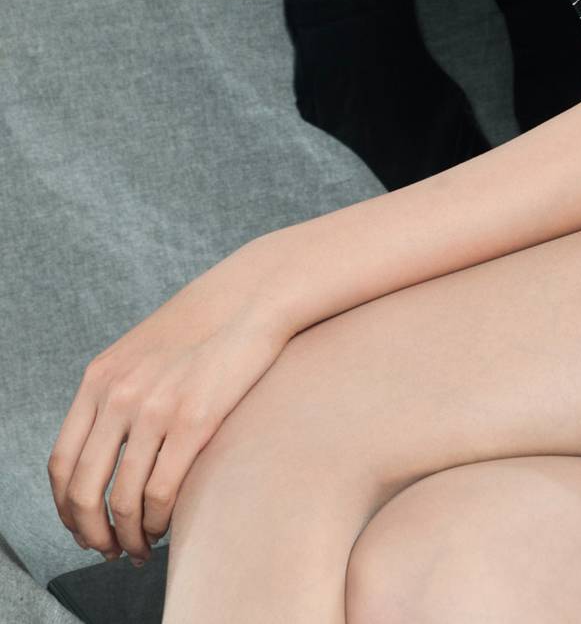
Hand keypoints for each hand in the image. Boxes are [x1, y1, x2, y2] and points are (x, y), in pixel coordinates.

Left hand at [47, 234, 296, 566]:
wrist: (251, 298)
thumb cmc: (201, 329)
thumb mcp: (140, 353)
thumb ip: (114, 393)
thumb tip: (101, 451)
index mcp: (100, 378)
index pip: (62, 462)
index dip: (67, 507)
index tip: (82, 526)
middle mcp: (119, 394)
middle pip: (83, 489)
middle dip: (92, 532)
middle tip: (109, 549)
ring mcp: (155, 408)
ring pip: (122, 499)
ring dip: (127, 536)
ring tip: (140, 547)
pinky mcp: (194, 420)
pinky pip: (160, 492)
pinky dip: (157, 521)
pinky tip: (166, 524)